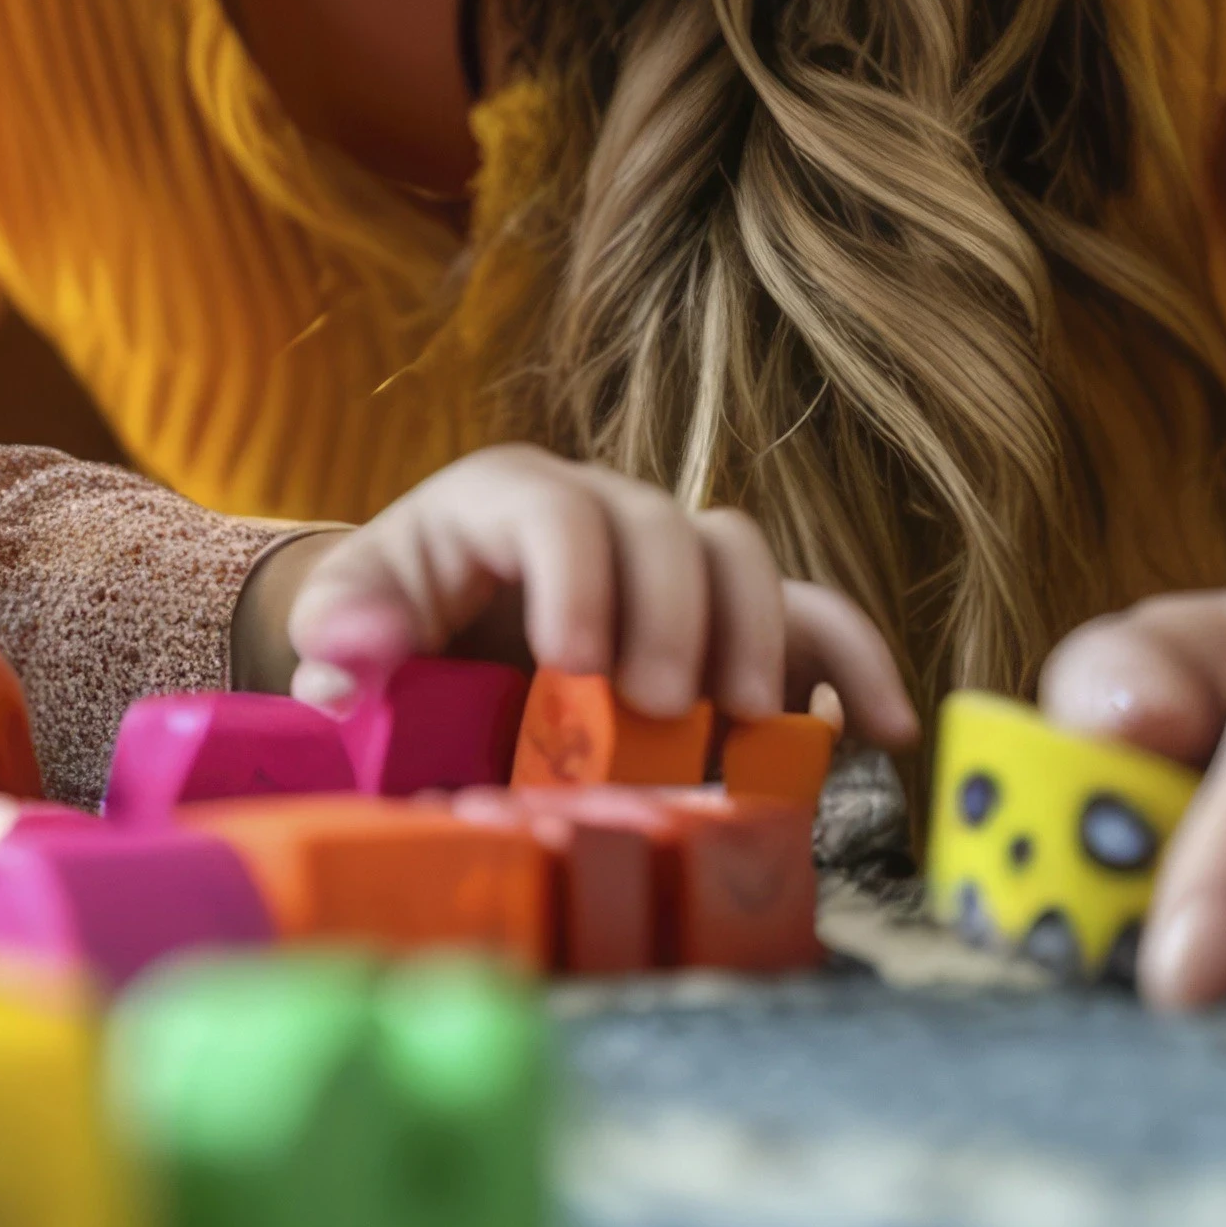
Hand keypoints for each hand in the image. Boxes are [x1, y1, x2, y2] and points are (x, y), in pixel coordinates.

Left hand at [236, 445, 918, 744]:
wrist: (432, 633)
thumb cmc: (396, 621)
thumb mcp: (352, 617)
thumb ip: (343, 627)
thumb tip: (348, 646)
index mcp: (508, 498)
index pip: (555, 510)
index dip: (574, 575)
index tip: (570, 659)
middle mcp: (604, 510)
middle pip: (663, 529)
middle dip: (671, 616)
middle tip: (657, 708)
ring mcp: (675, 559)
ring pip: (741, 558)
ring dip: (752, 637)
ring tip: (737, 722)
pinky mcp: (726, 618)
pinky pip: (806, 617)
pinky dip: (850, 662)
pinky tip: (882, 728)